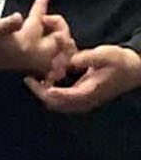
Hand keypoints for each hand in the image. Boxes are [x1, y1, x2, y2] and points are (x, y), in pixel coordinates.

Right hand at [0, 0, 74, 77]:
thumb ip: (5, 24)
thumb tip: (17, 17)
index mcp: (25, 44)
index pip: (37, 20)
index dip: (40, 6)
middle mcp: (35, 54)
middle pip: (60, 37)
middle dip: (58, 24)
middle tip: (46, 16)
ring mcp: (38, 62)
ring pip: (62, 49)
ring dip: (61, 36)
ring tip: (53, 28)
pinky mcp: (37, 66)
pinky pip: (58, 59)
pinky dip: (61, 50)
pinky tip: (55, 41)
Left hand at [26, 44, 140, 114]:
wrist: (132, 70)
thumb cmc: (119, 61)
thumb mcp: (105, 54)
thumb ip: (87, 58)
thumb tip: (70, 61)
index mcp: (89, 92)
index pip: (61, 97)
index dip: (44, 90)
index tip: (31, 80)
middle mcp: (84, 101)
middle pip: (54, 104)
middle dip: (40, 92)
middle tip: (28, 78)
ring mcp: (83, 103)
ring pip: (56, 104)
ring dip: (44, 93)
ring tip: (34, 78)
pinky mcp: (81, 99)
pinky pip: (61, 101)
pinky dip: (51, 93)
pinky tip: (46, 79)